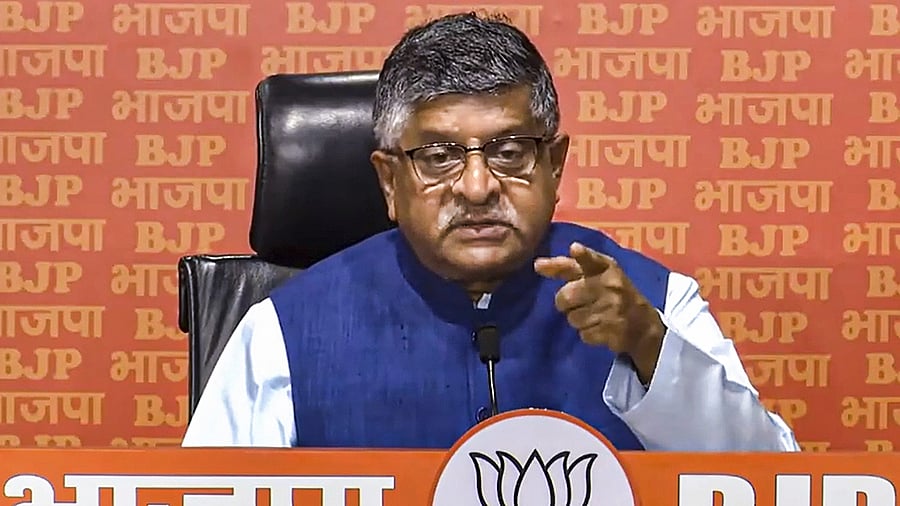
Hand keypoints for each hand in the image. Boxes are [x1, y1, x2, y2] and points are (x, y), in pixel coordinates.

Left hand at [534, 242, 664, 383]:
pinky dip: (587, 333)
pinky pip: (583, 334)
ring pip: (572, 318)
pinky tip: (601, 327)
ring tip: (595, 315)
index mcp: (606, 268)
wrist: (643, 324)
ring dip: (578, 319)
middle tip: (579, 301)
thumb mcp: (596, 274)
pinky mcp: (612, 331)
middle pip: (565, 296)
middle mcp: (611, 286)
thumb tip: (537, 265)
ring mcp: (612, 309)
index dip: (583, 255)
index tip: (575, 249)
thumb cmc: (612, 292)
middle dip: (565, 302)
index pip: (592, 260)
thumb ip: (567, 268)